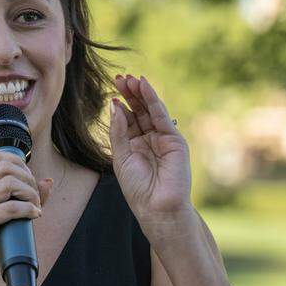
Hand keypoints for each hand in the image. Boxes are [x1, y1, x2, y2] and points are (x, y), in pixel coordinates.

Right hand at [0, 149, 53, 285]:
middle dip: (28, 178)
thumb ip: (25, 196)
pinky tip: (35, 215)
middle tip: (35, 197)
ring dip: (30, 193)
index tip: (29, 180)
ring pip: (9, 183)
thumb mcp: (8, 215)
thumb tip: (48, 180)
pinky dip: (28, 209)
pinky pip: (11, 207)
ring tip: (35, 207)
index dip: (18, 162)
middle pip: (5, 166)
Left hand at [109, 74, 191, 223]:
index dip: (121, 104)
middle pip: (139, 111)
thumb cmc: (138, 189)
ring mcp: (163, 138)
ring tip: (130, 79)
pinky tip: (144, 87)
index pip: (128, 119)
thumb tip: (115, 105)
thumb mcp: (121, 157)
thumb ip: (119, 132)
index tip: (111, 91)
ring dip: (141, 93)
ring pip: (151, 110)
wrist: (157, 208)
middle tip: (120, 78)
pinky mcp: (175, 140)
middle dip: (130, 94)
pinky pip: (162, 116)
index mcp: (135, 144)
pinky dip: (153, 100)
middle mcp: (150, 139)